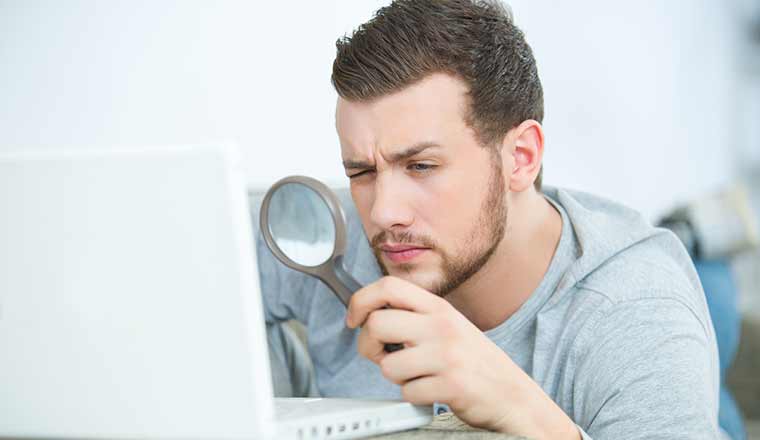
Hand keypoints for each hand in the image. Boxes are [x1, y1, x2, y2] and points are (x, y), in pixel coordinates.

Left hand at [346, 276, 579, 438]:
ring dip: (394, 377)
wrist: (512, 394)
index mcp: (439, 307)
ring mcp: (447, 355)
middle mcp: (442, 325)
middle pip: (378, 323)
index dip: (361, 301)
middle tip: (381, 356)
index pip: (388, 286)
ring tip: (416, 376)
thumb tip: (369, 314)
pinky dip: (413, 397)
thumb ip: (415, 316)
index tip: (354, 320)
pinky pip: (407, 392)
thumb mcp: (447, 326)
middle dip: (368, 346)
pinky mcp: (451, 384)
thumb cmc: (474, 362)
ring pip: (387, 365)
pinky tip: (431, 391)